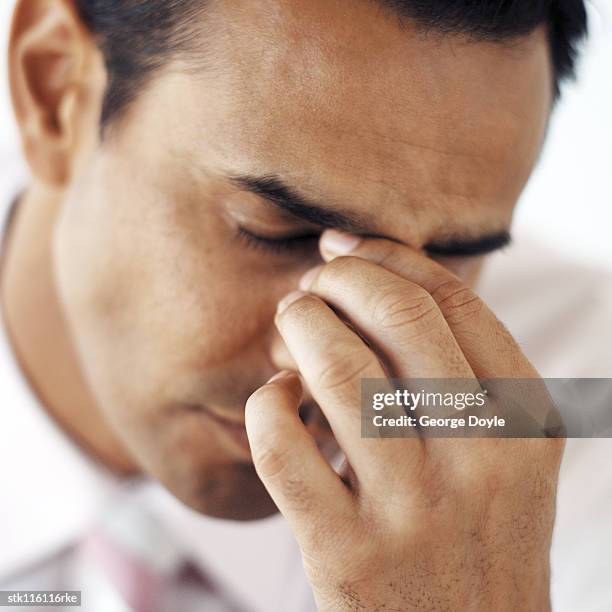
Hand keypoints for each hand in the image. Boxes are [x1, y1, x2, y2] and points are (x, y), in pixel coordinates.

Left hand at [245, 230, 562, 610]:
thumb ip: (461, 372)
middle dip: (340, 278)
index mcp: (524, 423)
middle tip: (312, 281)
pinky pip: (283, 444)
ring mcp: (413, 508)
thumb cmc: (476, 535)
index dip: (390, 256)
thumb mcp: (502, 453)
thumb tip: (382, 278)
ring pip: (338, 369)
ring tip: (290, 322)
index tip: (347, 244)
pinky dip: (267, 403)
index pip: (454, 301)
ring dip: (299, 326)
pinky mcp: (345, 553)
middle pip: (398, 316)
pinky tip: (275, 399)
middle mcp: (479, 457)